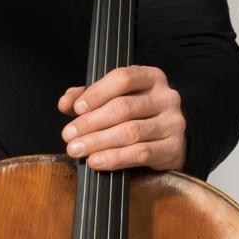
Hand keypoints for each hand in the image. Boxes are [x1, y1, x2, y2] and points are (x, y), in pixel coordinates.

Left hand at [57, 64, 187, 173]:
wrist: (169, 139)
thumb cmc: (135, 115)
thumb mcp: (113, 98)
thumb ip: (87, 96)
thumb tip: (65, 103)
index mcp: (151, 77)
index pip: (123, 78)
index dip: (96, 93)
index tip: (76, 108)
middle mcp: (166, 97)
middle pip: (123, 107)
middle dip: (90, 123)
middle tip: (68, 135)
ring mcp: (173, 122)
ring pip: (131, 131)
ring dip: (98, 142)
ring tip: (76, 149)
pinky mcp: (173, 147)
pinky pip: (141, 153)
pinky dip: (115, 158)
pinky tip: (96, 161)